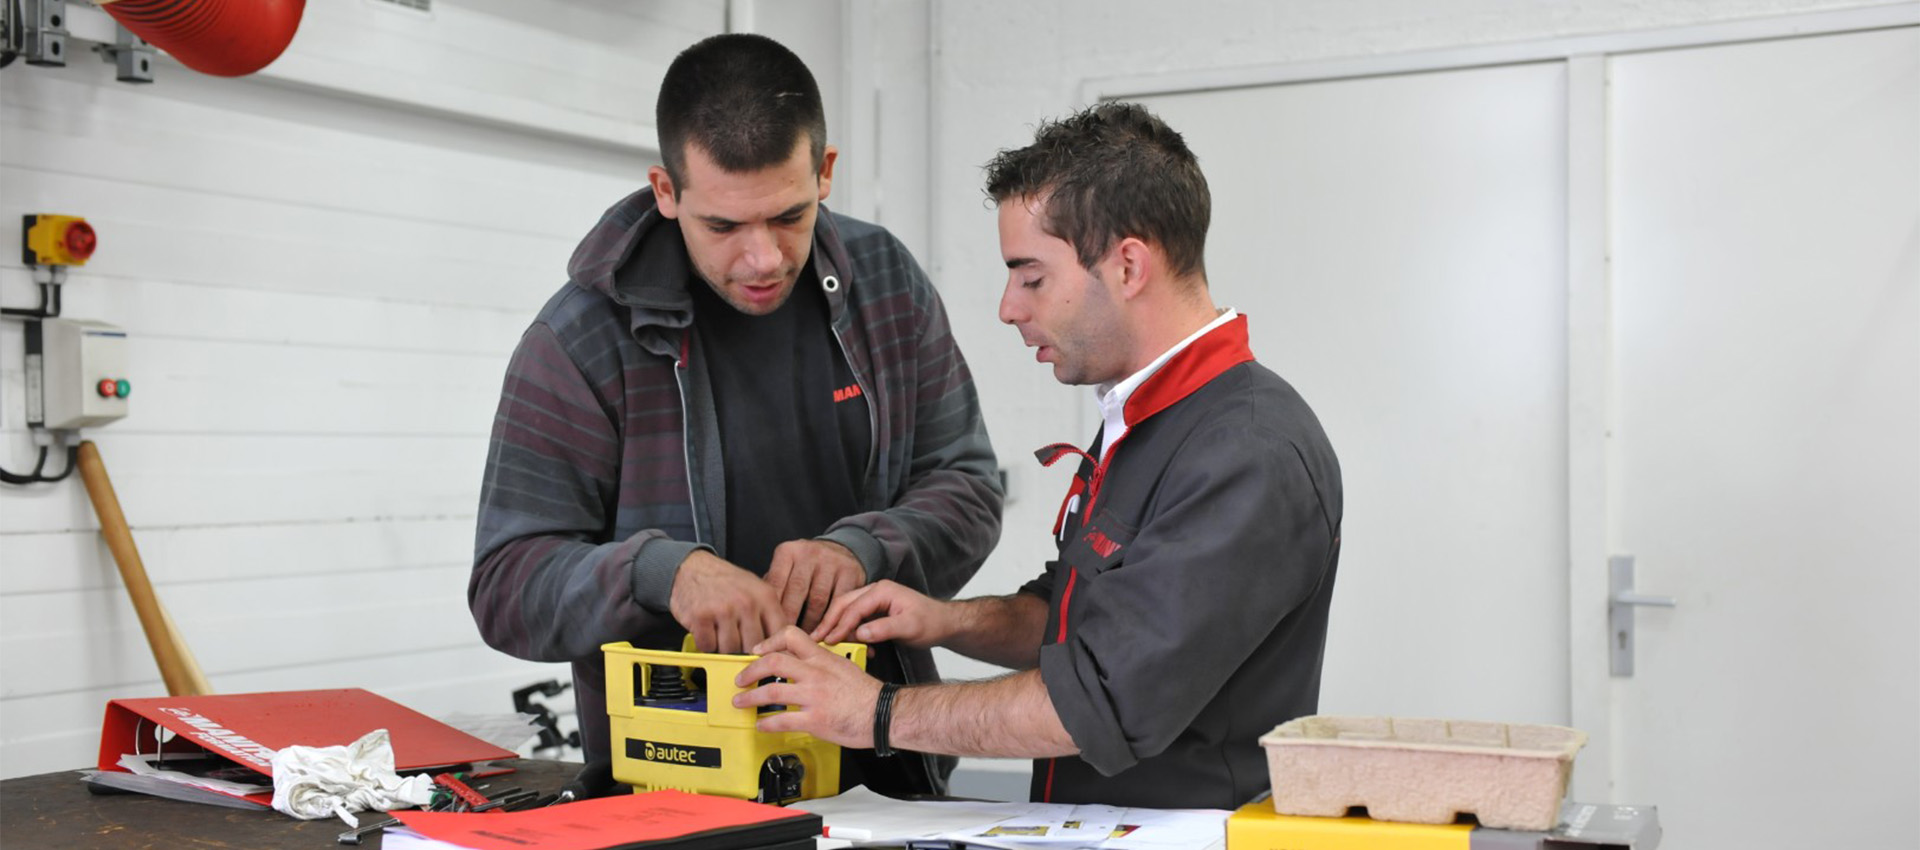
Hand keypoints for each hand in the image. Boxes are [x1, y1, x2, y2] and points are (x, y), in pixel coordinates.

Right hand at [669, 550, 788, 653]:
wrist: (692, 568)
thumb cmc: (725, 582)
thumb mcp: (756, 590)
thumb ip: (769, 615)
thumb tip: (780, 644)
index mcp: (765, 596)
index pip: (778, 634)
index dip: (771, 648)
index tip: (765, 653)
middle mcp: (746, 603)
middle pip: (753, 647)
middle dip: (744, 650)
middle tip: (737, 641)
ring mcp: (723, 610)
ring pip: (730, 650)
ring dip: (723, 648)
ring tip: (721, 632)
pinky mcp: (701, 617)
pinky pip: (708, 646)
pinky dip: (706, 644)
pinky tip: (708, 630)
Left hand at [733, 626, 880, 746]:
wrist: (884, 713)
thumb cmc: (868, 694)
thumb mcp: (844, 666)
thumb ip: (822, 664)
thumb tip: (804, 667)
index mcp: (823, 658)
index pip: (791, 636)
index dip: (770, 642)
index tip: (758, 651)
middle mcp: (816, 674)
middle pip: (773, 662)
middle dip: (751, 671)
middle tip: (741, 679)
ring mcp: (814, 696)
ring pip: (772, 690)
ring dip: (751, 697)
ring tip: (741, 702)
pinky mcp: (815, 719)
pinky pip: (783, 720)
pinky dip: (767, 724)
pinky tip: (761, 725)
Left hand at [763, 539, 866, 632]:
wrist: (839, 551)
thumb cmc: (806, 568)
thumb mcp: (786, 569)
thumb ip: (774, 588)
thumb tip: (758, 616)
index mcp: (788, 552)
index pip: (776, 583)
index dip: (772, 610)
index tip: (769, 630)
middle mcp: (809, 552)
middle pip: (797, 591)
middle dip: (790, 619)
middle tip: (784, 641)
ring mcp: (831, 561)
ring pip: (818, 600)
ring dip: (810, 624)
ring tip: (802, 641)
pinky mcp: (850, 572)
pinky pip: (839, 602)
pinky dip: (831, 621)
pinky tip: (824, 632)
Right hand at [810, 579, 951, 648]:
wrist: (944, 624)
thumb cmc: (931, 622)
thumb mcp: (910, 627)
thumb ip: (884, 629)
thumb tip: (860, 634)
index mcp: (882, 590)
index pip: (854, 607)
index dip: (839, 625)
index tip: (828, 640)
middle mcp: (875, 591)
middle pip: (844, 604)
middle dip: (829, 623)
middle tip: (815, 639)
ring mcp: (874, 600)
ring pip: (847, 612)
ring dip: (839, 629)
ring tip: (829, 646)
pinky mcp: (875, 611)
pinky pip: (856, 620)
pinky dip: (852, 633)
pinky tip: (857, 647)